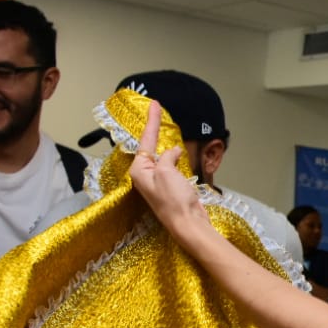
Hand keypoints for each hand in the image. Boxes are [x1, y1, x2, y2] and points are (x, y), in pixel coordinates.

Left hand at [129, 101, 206, 236]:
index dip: (151, 121)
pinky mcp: (170, 187)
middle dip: (153, 129)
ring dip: (164, 142)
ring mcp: (158, 181)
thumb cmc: (174, 199)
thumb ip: (167, 157)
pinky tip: (179, 152)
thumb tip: (173, 152)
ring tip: (163, 125)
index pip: (146, 140)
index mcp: (139, 170)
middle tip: (156, 109)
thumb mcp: (167, 172)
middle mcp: (145, 175)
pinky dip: (174, 156)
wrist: (188, 224)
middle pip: (150, 146)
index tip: (154, 104)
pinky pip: (170, 165)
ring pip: (161, 155)